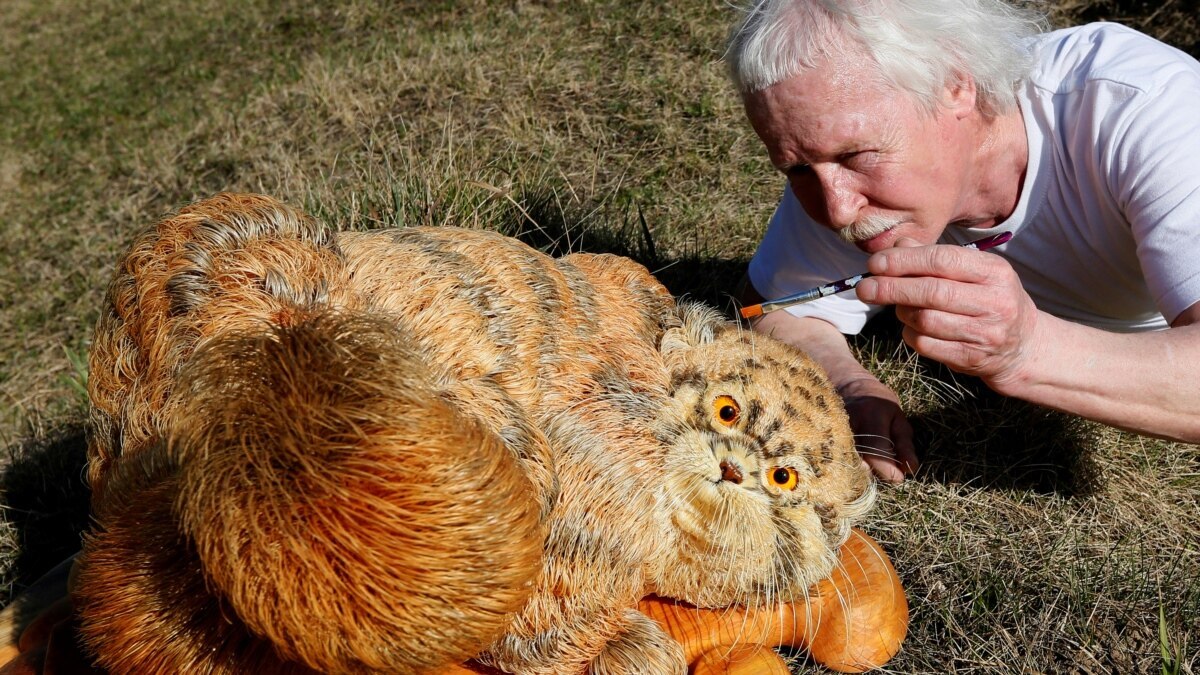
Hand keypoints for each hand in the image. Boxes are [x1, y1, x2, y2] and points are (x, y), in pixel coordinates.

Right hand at [836, 377, 916, 483]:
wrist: (851, 389)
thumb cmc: (880, 408)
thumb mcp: (898, 421)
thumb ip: (905, 446)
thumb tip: (910, 469)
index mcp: (871, 415)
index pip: (876, 450)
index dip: (887, 469)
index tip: (897, 478)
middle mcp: (847, 422)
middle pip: (858, 460)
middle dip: (872, 473)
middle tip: (882, 472)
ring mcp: (831, 429)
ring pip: (844, 462)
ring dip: (858, 471)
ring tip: (870, 467)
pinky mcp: (821, 435)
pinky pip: (834, 459)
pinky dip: (846, 467)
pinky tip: (855, 466)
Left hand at [855, 237, 1041, 392]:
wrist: (1023, 346)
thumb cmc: (989, 299)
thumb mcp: (975, 272)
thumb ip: (936, 258)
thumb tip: (896, 246)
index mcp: (995, 272)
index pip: (943, 260)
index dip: (904, 261)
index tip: (875, 263)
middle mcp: (995, 301)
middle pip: (932, 292)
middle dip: (891, 288)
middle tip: (864, 288)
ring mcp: (985, 333)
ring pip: (925, 320)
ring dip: (901, 312)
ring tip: (897, 306)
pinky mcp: (972, 358)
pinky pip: (926, 344)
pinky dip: (909, 333)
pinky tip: (911, 326)